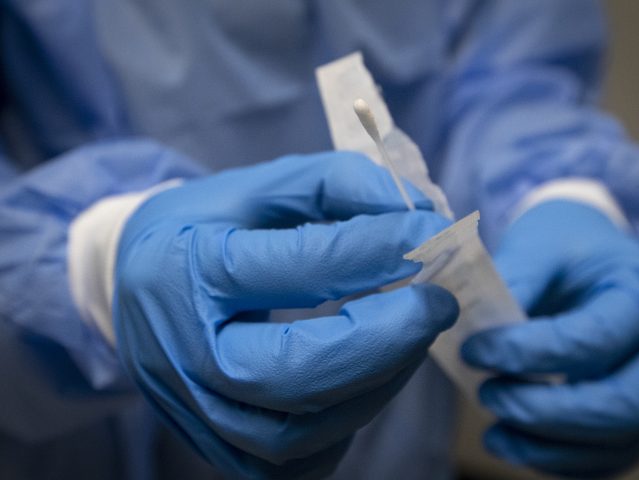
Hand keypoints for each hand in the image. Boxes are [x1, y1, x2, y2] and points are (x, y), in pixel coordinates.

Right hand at [114, 152, 458, 477]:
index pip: (295, 269)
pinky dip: (350, 418)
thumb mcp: (258, 186)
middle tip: (438, 302)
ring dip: (379, 381)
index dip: (376, 251)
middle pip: (296, 375)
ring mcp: (198, 415)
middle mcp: (183, 357)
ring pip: (304, 431)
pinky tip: (371, 374)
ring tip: (411, 333)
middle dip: (386, 340)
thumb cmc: (201, 229)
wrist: (133, 285)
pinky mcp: (221, 451)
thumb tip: (418, 211)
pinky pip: (301, 459)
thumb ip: (337, 185)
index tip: (431, 233)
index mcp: (186, 273)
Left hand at [461, 200, 638, 477]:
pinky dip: (556, 458)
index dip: (532, 352)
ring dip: (548, 441)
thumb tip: (468, 331)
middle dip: (547, 410)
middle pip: (626, 403)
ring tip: (493, 422)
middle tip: (488, 393)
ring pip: (620, 439)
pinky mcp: (631, 412)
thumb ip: (510, 283)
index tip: (476, 350)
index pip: (598, 336)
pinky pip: (606, 454)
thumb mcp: (537, 245)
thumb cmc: (564, 246)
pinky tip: (507, 440)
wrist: (589, 255)